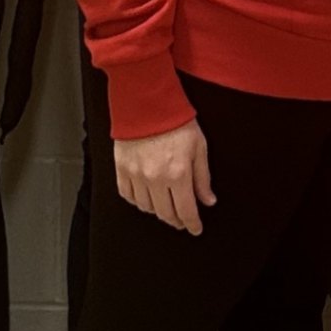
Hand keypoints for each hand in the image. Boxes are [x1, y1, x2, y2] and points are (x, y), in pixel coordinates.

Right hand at [113, 118, 215, 234]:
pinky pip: (128, 195)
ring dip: (158, 211)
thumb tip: (208, 199)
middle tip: (182, 220)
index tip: (195, 228)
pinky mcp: (122, 169)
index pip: (186, 211)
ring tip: (166, 205)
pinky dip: (138, 201)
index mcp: (178, 174)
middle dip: (177, 220)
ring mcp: (136, 175)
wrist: (147, 102)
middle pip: (166, 214)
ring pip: (147, 208)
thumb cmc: (174, 120)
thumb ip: (203, 177)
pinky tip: (146, 196)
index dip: (192, 224)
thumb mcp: (199, 147)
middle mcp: (156, 179)